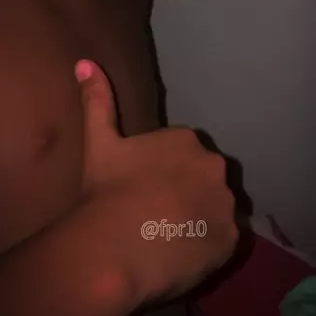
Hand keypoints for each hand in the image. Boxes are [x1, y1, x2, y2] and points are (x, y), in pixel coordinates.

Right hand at [75, 59, 238, 303]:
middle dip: (188, 192)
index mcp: (187, 140)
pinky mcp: (230, 240)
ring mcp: (226, 204)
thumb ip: (97, 99)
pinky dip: (207, 246)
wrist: (114, 247)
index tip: (144, 189)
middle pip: (204, 179)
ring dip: (200, 218)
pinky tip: (181, 254)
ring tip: (169, 238)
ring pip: (216, 209)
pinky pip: (223, 241)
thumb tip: (85, 62)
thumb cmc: (107, 189)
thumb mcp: (99, 141)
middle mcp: (215, 166)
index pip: (182, 155)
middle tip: (156, 215)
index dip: (163, 173)